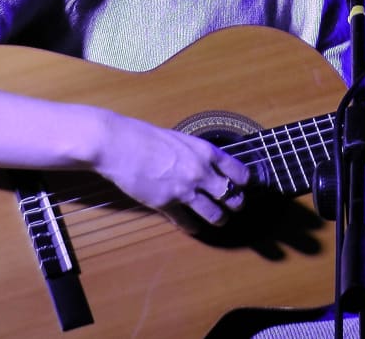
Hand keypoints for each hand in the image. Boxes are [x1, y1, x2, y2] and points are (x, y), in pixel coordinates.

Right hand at [92, 112, 249, 230]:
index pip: (239, 173)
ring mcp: (184, 190)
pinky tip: (192, 227)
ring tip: (218, 220)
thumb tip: (207, 165)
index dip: (243, 182)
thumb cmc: (146, 137)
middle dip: (235, 204)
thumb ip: (196, 154)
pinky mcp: (167, 205)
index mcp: (206, 152)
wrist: (120, 145)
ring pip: (215, 215)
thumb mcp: (181, 139)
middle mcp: (200, 172)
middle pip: (231, 197)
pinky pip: (187, 223)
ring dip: (218, 219)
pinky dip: (191, 227)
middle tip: (233, 206)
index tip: (241, 186)